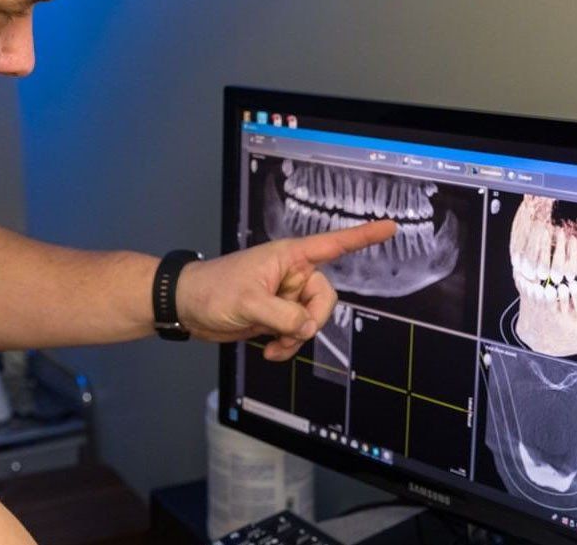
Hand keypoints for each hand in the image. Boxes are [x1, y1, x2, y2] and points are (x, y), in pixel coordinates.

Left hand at [174, 219, 396, 360]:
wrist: (186, 307)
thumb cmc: (211, 290)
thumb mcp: (248, 302)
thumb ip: (283, 315)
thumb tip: (307, 327)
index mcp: (288, 257)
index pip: (333, 244)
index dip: (363, 236)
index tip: (390, 227)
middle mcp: (291, 274)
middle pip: (325, 298)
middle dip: (311, 320)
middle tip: (288, 332)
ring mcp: (285, 296)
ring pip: (311, 320)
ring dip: (295, 337)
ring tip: (272, 343)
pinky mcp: (276, 315)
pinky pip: (296, 333)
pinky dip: (287, 345)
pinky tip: (269, 349)